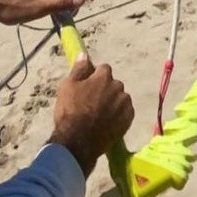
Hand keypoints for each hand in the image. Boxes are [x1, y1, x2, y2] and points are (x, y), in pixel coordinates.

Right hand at [48, 54, 134, 176]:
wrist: (78, 141)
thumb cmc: (70, 112)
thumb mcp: (67, 87)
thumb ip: (78, 69)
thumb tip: (84, 55)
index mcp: (104, 77)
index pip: (103, 69)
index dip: (95, 76)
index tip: (88, 86)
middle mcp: (118, 87)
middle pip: (113, 83)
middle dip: (106, 89)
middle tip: (93, 103)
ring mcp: (125, 103)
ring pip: (120, 98)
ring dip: (113, 102)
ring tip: (99, 115)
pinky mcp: (129, 118)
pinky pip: (125, 112)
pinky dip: (119, 115)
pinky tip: (107, 123)